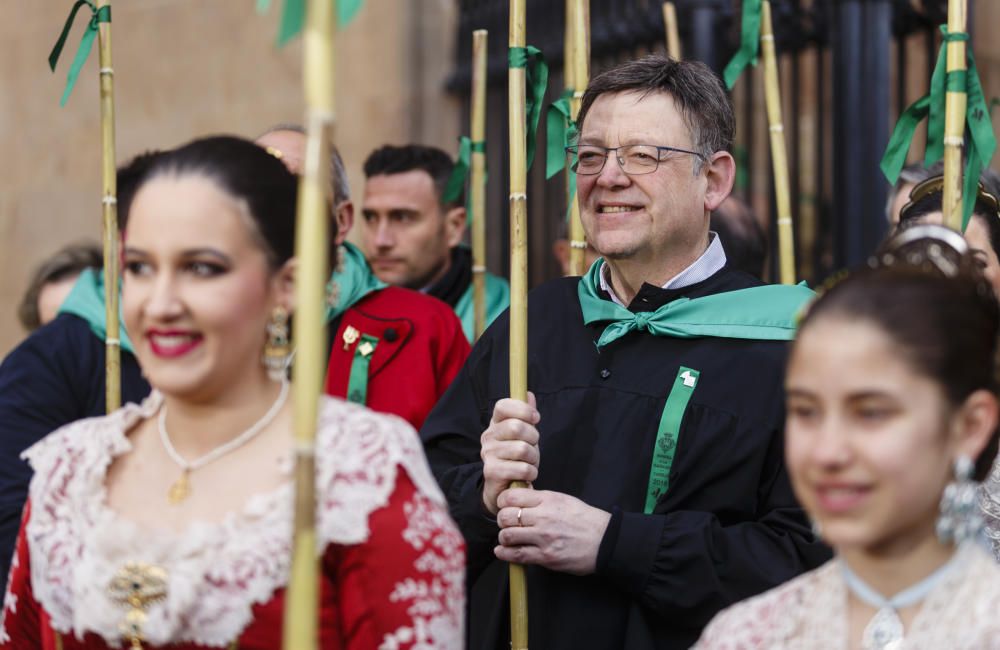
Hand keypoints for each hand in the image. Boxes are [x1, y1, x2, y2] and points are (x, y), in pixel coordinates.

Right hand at [481, 393, 540, 515]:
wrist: (503, 488)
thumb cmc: (516, 458)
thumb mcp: (524, 434)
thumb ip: (526, 415)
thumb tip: (529, 394)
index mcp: (495, 423)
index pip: (503, 406)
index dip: (522, 409)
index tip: (535, 418)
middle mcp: (488, 436)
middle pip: (516, 427)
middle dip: (533, 438)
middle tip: (533, 446)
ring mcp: (488, 454)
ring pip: (522, 449)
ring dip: (534, 458)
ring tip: (530, 463)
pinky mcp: (492, 472)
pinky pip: (522, 468)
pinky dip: (531, 473)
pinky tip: (526, 475)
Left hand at [494, 488, 610, 575]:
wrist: (605, 541)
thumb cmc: (585, 520)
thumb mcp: (563, 500)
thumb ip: (541, 499)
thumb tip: (519, 498)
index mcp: (547, 500)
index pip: (511, 496)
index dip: (503, 502)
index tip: (504, 506)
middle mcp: (543, 517)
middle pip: (505, 516)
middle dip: (502, 520)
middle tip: (506, 523)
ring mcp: (544, 538)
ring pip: (507, 535)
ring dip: (504, 537)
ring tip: (508, 538)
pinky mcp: (546, 557)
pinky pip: (516, 555)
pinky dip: (504, 553)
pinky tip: (502, 551)